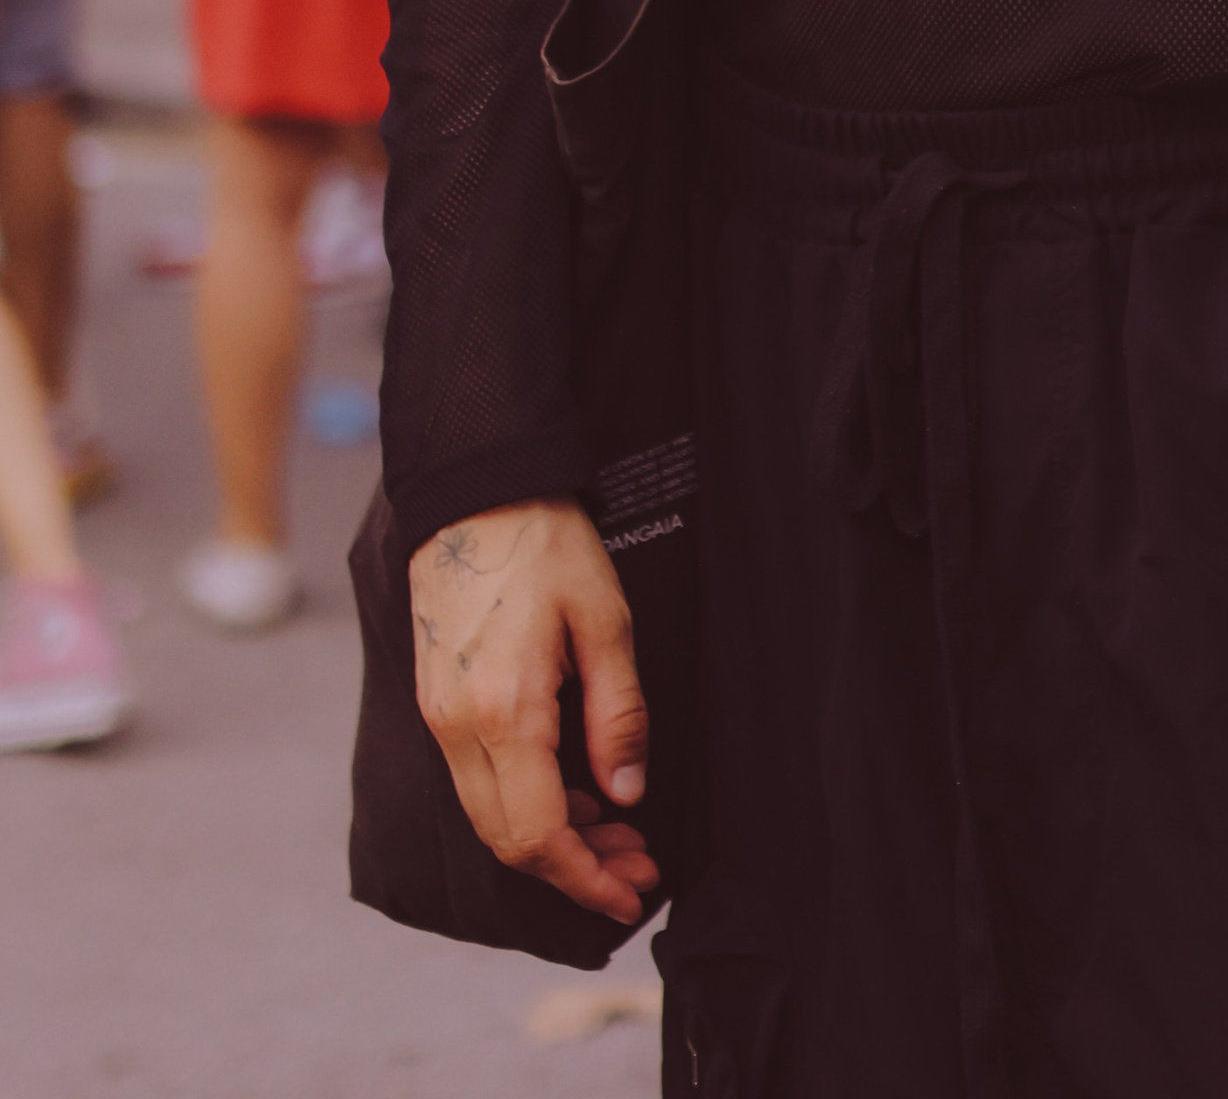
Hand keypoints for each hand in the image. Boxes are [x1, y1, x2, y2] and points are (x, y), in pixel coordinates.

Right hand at [409, 499, 657, 924]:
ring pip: (490, 816)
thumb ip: (617, 714)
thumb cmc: (545, 543)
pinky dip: (525, 801)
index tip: (630, 892)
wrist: (474, 490)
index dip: (585, 877)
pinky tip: (574, 790)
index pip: (537, 834)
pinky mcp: (435, 702)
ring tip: (617, 832)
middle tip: (637, 865)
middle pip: (508, 840)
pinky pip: (477, 780)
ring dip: (552, 837)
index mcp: (502, 712)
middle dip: (575, 867)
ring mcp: (437, 717)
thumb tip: (625, 794)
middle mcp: (456, 728)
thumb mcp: (606, 621)